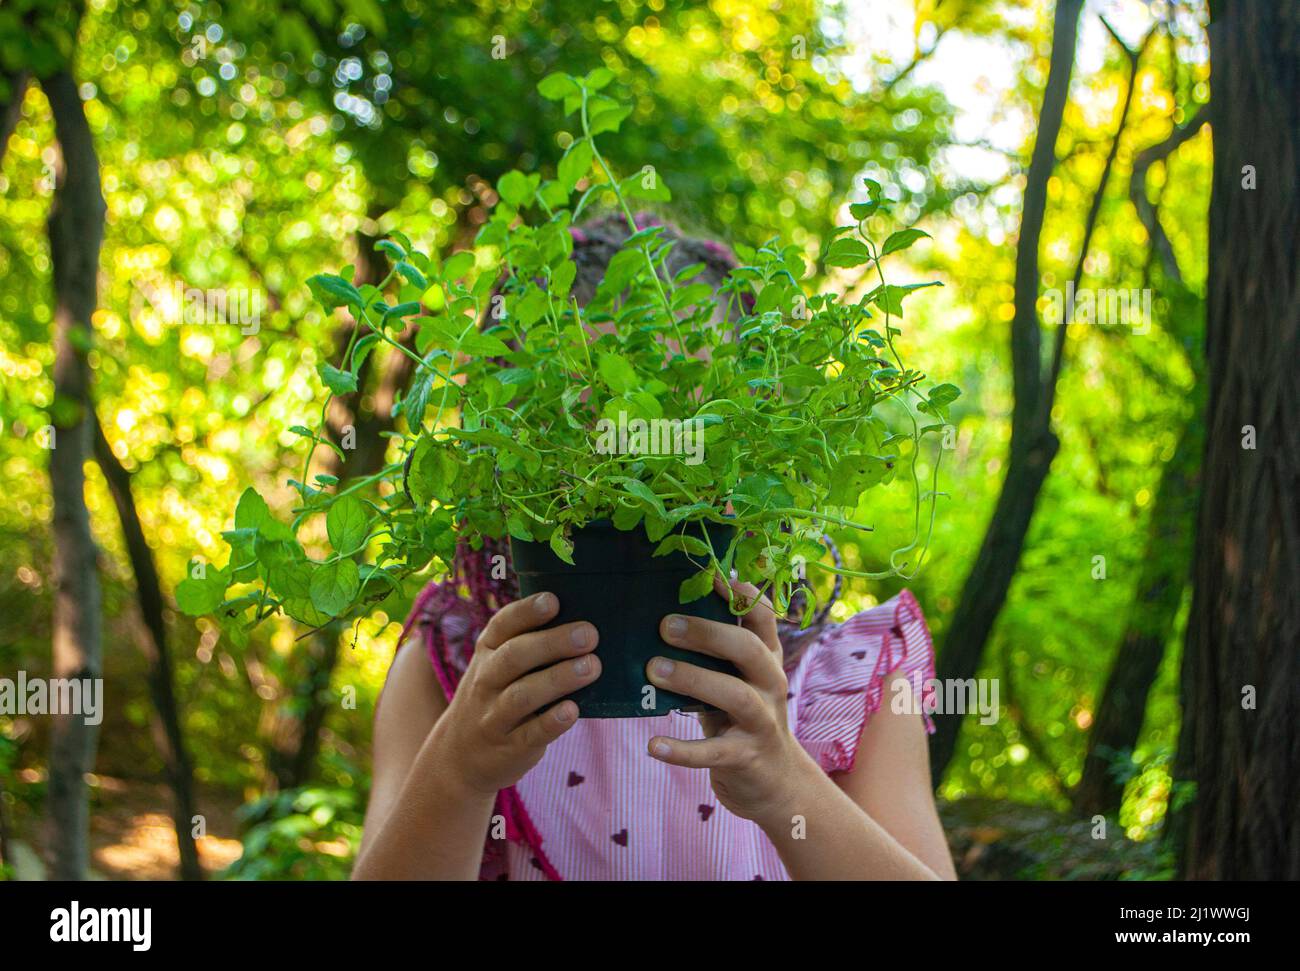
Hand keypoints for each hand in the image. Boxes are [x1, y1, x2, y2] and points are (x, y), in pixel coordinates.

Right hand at [431, 592, 600, 794]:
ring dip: (558, 679)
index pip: (502, 625)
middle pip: (515, 657)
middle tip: (589, 635)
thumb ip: (529, 645)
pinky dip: (551, 722)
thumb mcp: (496, 666)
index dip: (527, 612)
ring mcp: (494, 716)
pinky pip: (530, 734)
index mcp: (487, 652)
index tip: (553, 601)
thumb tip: (584, 624)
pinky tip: (573, 710)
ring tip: (591, 667)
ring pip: (522, 695)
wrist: (459, 756)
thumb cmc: (494, 697)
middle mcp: (486, 680)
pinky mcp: (510, 747)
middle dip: (552, 643)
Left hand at [644, 576, 817, 824]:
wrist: (774, 781)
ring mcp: (761, 721)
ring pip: (733, 695)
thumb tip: (663, 614)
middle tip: (665, 626)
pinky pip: (713, 753)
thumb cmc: (741, 717)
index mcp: (767, 659)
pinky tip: (654, 745)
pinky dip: (682, 750)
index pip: (764, 618)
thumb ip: (714, 653)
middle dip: (708, 633)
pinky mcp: (746, 757)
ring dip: (693, 679)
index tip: (712, 576)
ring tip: (654, 670)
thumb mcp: (737, 679)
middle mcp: (770, 684)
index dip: (742, 595)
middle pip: (748, 649)